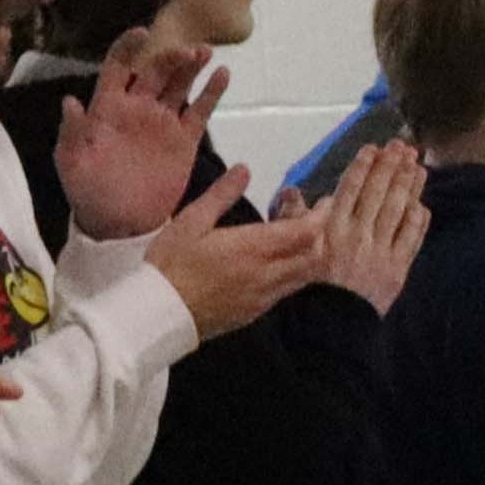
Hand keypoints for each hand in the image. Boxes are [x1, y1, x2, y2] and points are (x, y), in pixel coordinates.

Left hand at [56, 31, 225, 243]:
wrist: (119, 225)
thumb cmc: (88, 192)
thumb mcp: (71, 163)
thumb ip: (72, 132)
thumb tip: (70, 101)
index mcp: (108, 107)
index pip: (118, 66)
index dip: (128, 47)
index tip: (142, 33)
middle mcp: (137, 107)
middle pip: (155, 70)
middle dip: (170, 56)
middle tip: (187, 51)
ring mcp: (163, 122)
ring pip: (180, 84)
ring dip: (192, 66)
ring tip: (206, 53)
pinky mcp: (184, 140)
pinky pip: (200, 111)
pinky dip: (212, 92)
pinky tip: (222, 75)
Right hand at [145, 166, 328, 339]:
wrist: (160, 314)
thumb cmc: (172, 264)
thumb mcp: (191, 221)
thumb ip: (221, 195)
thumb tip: (244, 170)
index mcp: (253, 248)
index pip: (303, 232)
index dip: (319, 216)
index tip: (324, 203)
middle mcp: (267, 274)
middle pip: (311, 255)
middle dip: (319, 236)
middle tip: (313, 218)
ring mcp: (264, 297)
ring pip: (302, 276)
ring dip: (308, 257)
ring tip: (298, 240)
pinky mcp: (255, 313)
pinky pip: (286, 292)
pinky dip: (293, 276)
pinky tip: (279, 266)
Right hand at [291, 141, 434, 315]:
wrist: (329, 328)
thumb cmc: (306, 288)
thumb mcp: (292, 251)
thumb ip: (294, 218)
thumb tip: (291, 191)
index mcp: (331, 228)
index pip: (351, 187)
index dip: (364, 165)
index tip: (375, 148)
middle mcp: (358, 235)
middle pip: (379, 193)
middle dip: (392, 166)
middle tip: (403, 147)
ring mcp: (380, 252)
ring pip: (398, 211)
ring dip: (410, 185)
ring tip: (418, 166)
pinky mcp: (397, 270)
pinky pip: (411, 239)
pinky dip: (418, 219)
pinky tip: (421, 203)